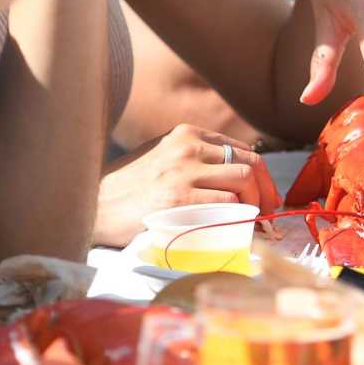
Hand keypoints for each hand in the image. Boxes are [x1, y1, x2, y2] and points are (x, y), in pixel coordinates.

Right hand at [94, 126, 280, 246]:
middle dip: (267, 190)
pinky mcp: (179, 200)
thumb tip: (237, 176)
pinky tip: (237, 230)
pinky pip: (227, 206)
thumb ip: (194, 158)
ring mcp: (184, 173)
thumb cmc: (128, 188)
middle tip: (269, 212)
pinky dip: (239, 219)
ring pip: (243, 182)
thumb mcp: (162, 156)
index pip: (241, 149)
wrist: (94, 207)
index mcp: (185, 134)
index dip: (261, 175)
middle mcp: (187, 147)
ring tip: (255, 224)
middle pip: (249, 164)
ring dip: (256, 206)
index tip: (266, 194)